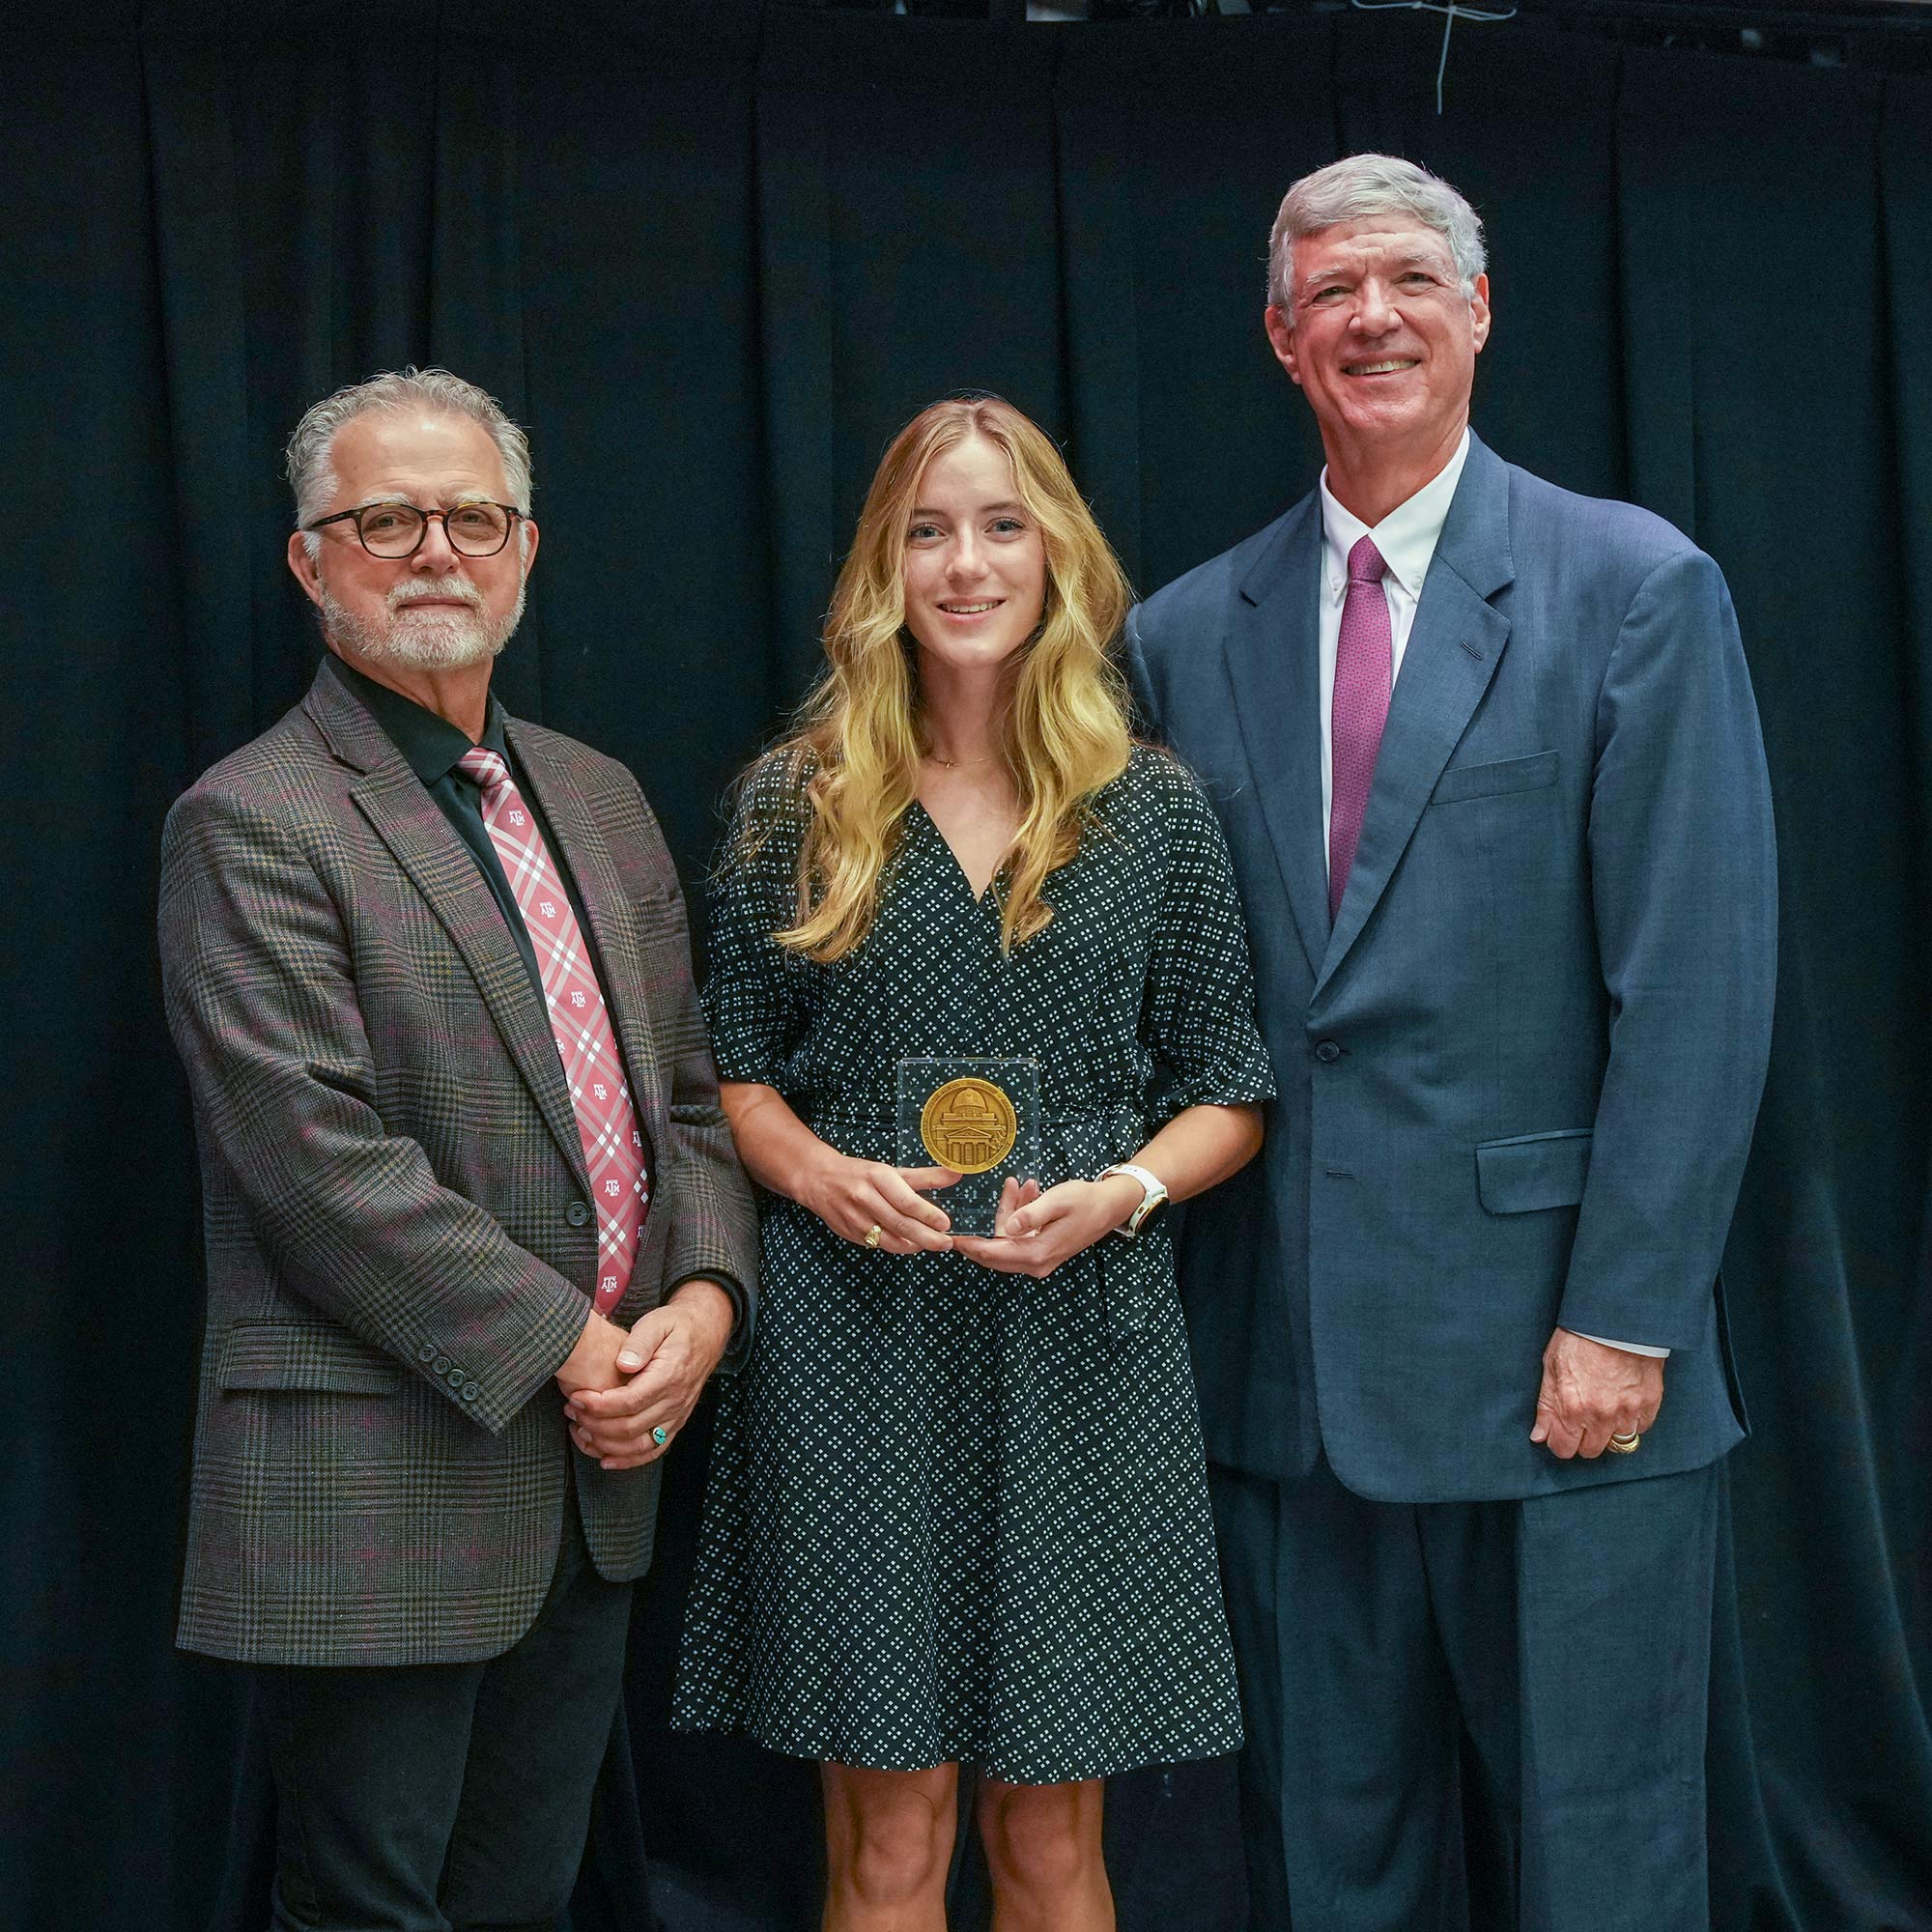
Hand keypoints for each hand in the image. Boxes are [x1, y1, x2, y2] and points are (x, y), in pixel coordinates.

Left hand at [564, 1279, 734, 1469]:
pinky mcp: (676, 1423)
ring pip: (639, 1445)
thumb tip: (622, 1364)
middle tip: (572, 1410)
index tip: (577, 1397)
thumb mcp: (657, 1323)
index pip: (630, 1401)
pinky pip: (653, 1451)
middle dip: (595, 1424)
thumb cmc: (677, 1326)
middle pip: (630, 1427)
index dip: (599, 1405)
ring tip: (581, 1430)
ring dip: (606, 1445)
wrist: (706, 1333)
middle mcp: (675, 1401)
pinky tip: (605, 1458)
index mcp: (669, 1376)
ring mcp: (677, 1416)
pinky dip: (628, 1461)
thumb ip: (640, 1342)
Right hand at [799, 1149, 959, 1254]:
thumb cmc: (859, 1174)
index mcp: (877, 1177)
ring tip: (931, 1245)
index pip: (907, 1201)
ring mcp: (855, 1218)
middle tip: (946, 1243)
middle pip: (901, 1224)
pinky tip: (910, 1245)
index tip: (946, 1224)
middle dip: (927, 1237)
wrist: (818, 1179)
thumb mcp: (890, 1171)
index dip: (928, 1215)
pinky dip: (896, 1247)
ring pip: (889, 1240)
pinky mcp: (849, 1234)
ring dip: (913, 1246)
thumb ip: (924, 1177)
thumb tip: (956, 1175)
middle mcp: (865, 1198)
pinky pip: (878, 1245)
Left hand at [950, 1172, 1142, 1278]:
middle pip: (995, 1253)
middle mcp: (1036, 1262)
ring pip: (1007, 1241)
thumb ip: (1030, 1213)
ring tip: (1015, 1186)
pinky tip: (1025, 1192)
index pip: (993, 1253)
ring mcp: (1040, 1259)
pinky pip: (1020, 1236)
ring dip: (1007, 1214)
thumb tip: (1007, 1228)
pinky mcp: (1043, 1250)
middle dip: (981, 1230)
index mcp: (1037, 1253)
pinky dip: (1018, 1216)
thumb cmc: (1085, 1201)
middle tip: (961, 1215)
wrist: (1110, 1206)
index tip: (949, 1237)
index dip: (970, 1245)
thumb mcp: (1057, 1201)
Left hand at [1530, 1327, 1664, 1458]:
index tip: (1560, 1433)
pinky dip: (1631, 1422)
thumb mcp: (1551, 1367)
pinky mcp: (1649, 1404)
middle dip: (1582, 1440)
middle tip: (1581, 1422)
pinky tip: (1623, 1405)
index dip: (1559, 1442)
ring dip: (1608, 1432)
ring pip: (1617, 1444)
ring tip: (1603, 1411)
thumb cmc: (1579, 1338)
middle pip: (1590, 1451)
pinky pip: (1640, 1429)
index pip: (1563, 1449)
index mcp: (1571, 1408)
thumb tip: (1539, 1435)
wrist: (1616, 1320)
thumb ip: (1546, 1406)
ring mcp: (1627, 1412)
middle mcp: (1600, 1416)